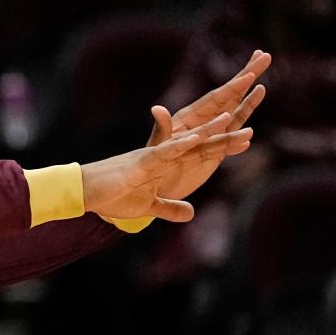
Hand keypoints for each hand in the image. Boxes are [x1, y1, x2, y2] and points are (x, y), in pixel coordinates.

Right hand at [82, 113, 253, 221]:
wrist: (86, 191)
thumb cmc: (113, 196)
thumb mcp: (148, 207)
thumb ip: (170, 208)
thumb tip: (190, 213)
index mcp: (166, 165)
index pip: (200, 154)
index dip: (223, 147)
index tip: (246, 139)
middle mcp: (162, 156)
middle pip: (199, 145)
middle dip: (224, 137)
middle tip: (250, 128)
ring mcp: (152, 158)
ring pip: (184, 144)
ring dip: (207, 134)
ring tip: (229, 121)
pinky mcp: (139, 164)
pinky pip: (162, 153)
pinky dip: (178, 146)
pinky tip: (194, 140)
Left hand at [149, 50, 269, 198]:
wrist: (152, 183)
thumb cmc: (151, 160)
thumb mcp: (159, 142)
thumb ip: (161, 126)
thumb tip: (157, 109)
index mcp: (191, 117)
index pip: (217, 97)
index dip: (234, 85)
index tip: (250, 73)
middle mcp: (203, 122)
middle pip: (229, 96)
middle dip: (247, 76)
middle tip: (265, 56)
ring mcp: (209, 137)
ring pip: (234, 118)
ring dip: (249, 104)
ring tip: (262, 88)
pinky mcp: (211, 154)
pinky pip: (229, 144)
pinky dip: (238, 141)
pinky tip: (248, 139)